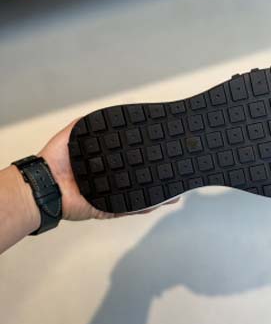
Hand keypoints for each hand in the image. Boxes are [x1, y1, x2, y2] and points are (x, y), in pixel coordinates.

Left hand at [40, 120, 176, 220]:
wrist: (43, 186)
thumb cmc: (53, 161)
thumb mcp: (72, 134)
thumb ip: (86, 124)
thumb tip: (105, 114)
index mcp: (103, 163)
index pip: (128, 158)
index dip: (144, 155)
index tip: (159, 149)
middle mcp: (109, 179)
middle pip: (138, 177)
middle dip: (155, 175)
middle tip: (174, 169)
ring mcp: (110, 195)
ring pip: (138, 194)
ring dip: (156, 193)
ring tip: (174, 189)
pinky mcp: (108, 209)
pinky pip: (129, 209)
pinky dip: (145, 207)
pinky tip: (159, 202)